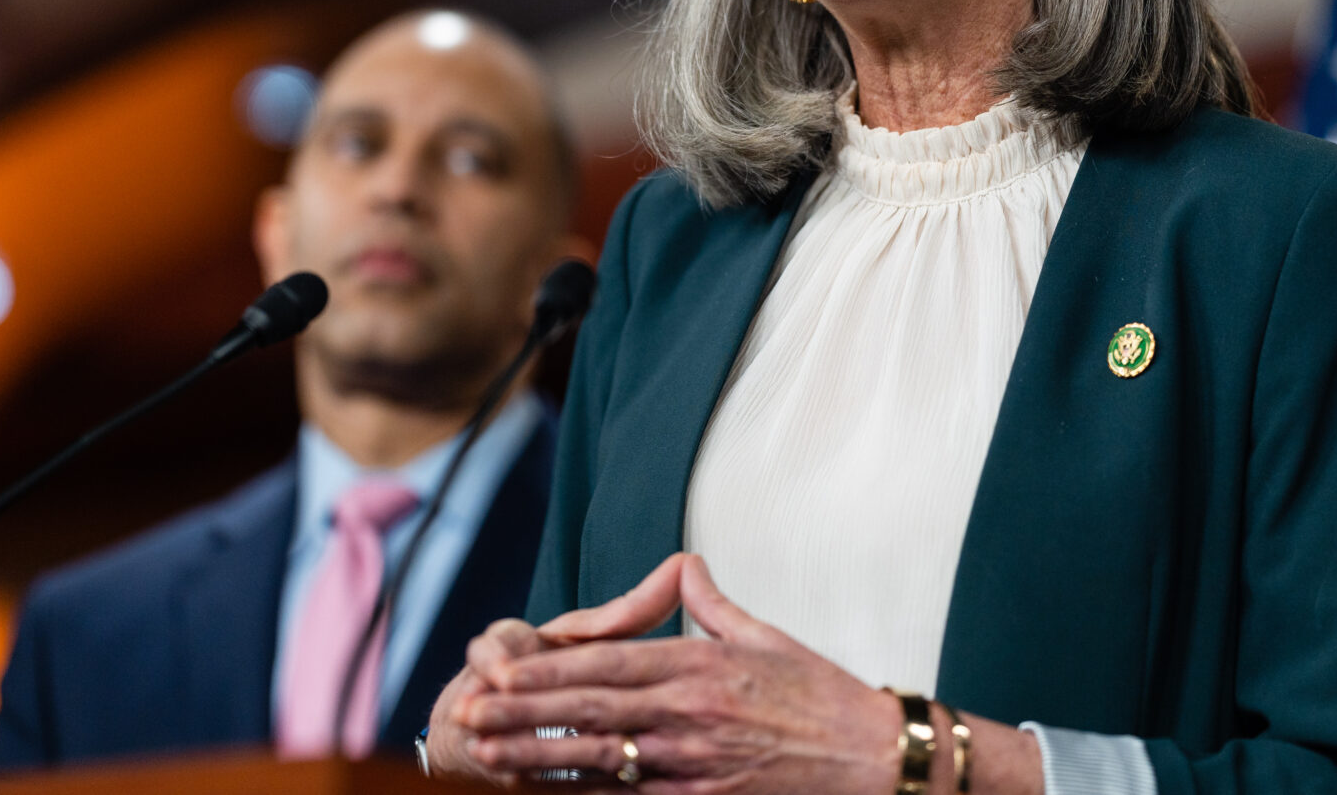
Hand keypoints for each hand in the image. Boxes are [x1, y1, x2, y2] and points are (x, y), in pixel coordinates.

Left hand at [456, 554, 903, 794]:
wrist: (869, 758)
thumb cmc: (818, 694)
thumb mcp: (763, 635)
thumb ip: (709, 602)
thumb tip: (683, 564)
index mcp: (697, 667)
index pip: (605, 665)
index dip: (545, 669)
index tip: (497, 668)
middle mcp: (685, 716)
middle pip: (587, 712)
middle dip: (521, 714)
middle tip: (467, 713)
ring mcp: (689, 765)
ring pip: (596, 761)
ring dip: (535, 759)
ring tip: (485, 754)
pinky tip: (545, 791)